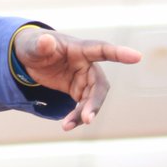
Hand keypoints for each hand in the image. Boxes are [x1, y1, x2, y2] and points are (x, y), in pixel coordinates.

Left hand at [13, 27, 141, 130]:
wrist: (29, 57)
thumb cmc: (34, 46)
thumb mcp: (32, 45)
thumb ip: (40, 44)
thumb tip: (45, 40)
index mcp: (80, 49)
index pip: (102, 50)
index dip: (119, 53)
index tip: (137, 57)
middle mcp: (87, 64)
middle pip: (99, 84)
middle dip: (95, 102)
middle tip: (87, 119)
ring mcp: (84, 78)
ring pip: (92, 98)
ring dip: (84, 113)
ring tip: (67, 126)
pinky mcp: (78, 89)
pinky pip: (83, 105)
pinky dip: (77, 116)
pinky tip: (68, 125)